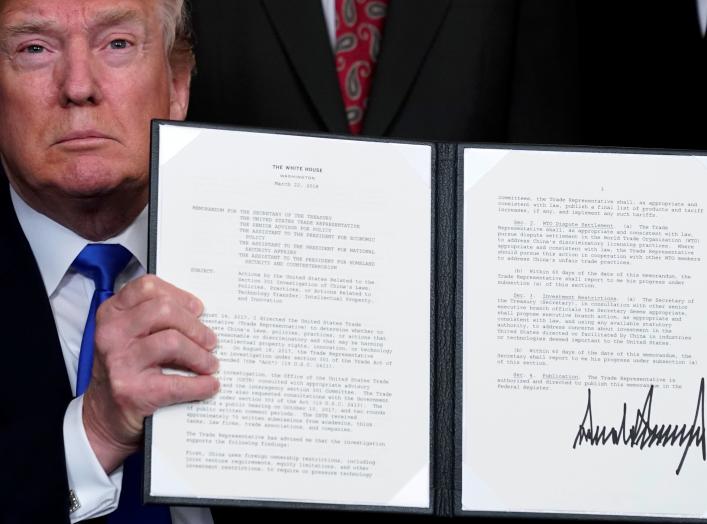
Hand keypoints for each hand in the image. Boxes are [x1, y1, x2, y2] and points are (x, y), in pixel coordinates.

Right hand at [82, 275, 218, 472]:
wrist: (103, 416)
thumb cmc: (125, 369)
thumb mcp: (128, 335)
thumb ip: (153, 319)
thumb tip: (200, 314)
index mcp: (112, 313)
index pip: (148, 287)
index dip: (179, 296)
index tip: (197, 309)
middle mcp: (112, 333)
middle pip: (165, 311)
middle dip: (195, 326)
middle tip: (210, 340)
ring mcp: (119, 362)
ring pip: (173, 341)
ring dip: (200, 355)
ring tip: (211, 364)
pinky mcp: (131, 391)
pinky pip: (176, 382)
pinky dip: (200, 385)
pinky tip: (209, 385)